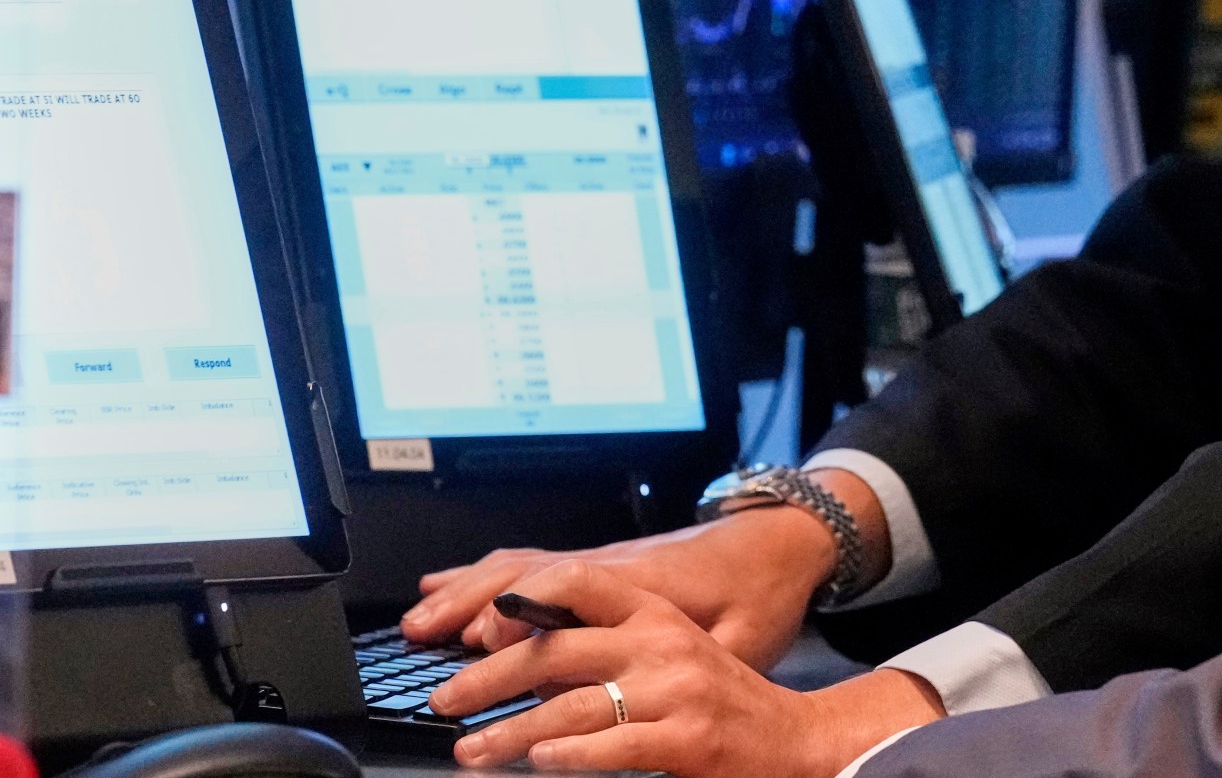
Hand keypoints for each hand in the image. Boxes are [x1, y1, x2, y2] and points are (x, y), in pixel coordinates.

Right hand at [403, 469, 887, 672]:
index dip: (520, 616)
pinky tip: (447, 587)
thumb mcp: (746, 639)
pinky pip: (528, 563)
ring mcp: (602, 562)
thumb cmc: (764, 592)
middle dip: (469, 617)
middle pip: (527, 583)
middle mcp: (614, 569)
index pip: (566, 592)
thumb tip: (651, 704)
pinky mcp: (599, 565)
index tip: (482, 644)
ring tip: (416, 624)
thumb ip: (695, 666)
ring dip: (464, 593)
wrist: (782, 540)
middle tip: (426, 656)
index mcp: (647, 588)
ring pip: (518, 568)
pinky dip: (482, 575)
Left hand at [432, 562, 946, 776]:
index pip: (578, 584)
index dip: (521, 598)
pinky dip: (568, 755)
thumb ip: (611, 646)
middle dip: (488, 679)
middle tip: (446, 701)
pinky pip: (612, 746)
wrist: (798, 739)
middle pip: (556, 651)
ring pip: (571, 707)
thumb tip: (524, 661)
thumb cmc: (724, 702)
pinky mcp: (688, 739)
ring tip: (473, 751)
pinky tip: (540, 763)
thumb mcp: (673, 652)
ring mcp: (676, 692)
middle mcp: (663, 644)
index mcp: (656, 613)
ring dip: (510, 733)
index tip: (473, 625)